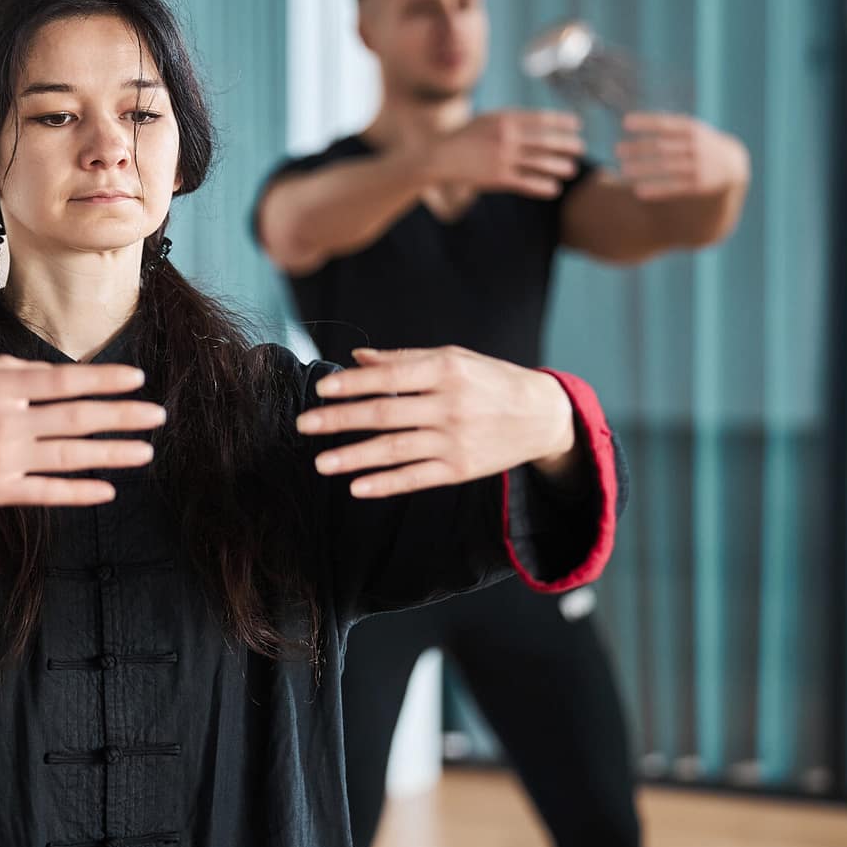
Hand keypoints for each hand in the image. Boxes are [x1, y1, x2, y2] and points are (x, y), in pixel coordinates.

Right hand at [0, 357, 166, 506]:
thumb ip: (6, 368)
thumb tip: (47, 372)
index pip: (65, 381)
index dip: (105, 380)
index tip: (137, 377)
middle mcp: (7, 422)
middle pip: (78, 418)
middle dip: (123, 415)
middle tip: (158, 414)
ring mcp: (3, 460)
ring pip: (70, 456)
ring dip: (113, 453)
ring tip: (145, 451)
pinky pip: (46, 492)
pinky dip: (78, 492)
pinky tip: (107, 489)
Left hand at [295, 346, 575, 497]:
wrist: (542, 415)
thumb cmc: (490, 380)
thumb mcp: (453, 359)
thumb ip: (403, 359)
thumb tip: (356, 358)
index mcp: (446, 370)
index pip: (389, 377)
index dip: (352, 383)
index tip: (321, 389)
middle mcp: (449, 405)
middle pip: (384, 414)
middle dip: (340, 420)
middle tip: (304, 425)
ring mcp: (455, 440)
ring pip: (394, 450)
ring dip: (353, 457)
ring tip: (320, 463)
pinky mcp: (459, 469)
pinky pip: (415, 478)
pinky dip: (385, 484)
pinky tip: (356, 487)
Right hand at [426, 110, 584, 199]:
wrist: (438, 157)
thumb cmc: (463, 137)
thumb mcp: (486, 120)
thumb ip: (509, 120)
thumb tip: (536, 121)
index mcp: (504, 119)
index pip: (541, 118)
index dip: (561, 122)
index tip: (576, 124)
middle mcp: (506, 136)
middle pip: (545, 140)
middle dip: (566, 143)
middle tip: (581, 147)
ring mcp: (503, 157)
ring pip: (539, 162)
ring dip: (559, 166)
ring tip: (571, 169)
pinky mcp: (497, 178)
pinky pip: (526, 182)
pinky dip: (542, 186)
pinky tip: (554, 189)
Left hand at [615, 113, 748, 200]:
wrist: (732, 164)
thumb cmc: (701, 143)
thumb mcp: (691, 129)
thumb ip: (668, 126)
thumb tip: (630, 121)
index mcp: (692, 128)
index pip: (665, 123)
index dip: (646, 122)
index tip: (625, 123)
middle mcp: (696, 145)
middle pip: (662, 146)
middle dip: (639, 148)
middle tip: (617, 150)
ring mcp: (698, 165)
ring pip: (666, 167)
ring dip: (644, 169)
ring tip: (624, 170)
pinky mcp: (700, 184)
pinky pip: (675, 187)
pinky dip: (657, 189)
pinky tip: (639, 191)